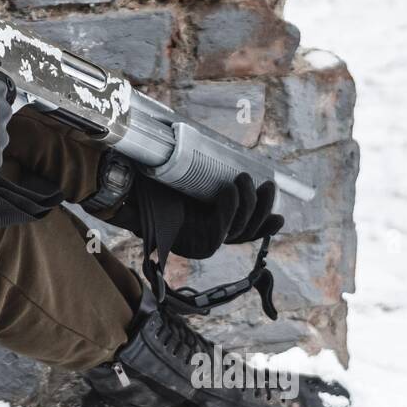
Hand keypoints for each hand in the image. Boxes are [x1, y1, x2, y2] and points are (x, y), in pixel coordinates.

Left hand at [109, 172, 284, 259]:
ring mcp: (200, 244)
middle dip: (262, 208)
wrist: (126, 185)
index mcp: (209, 223)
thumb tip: (237, 160)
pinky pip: (219, 232)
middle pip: (246, 231)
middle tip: (268, 184)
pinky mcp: (192, 247)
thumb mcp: (192, 173)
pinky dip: (228, 211)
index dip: (264, 223)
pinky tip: (229, 191)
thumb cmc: (153, 177)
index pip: (244, 229)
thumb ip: (213, 173)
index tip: (280, 216)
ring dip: (247, 205)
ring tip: (243, 179)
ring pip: (237, 231)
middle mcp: (206, 237)